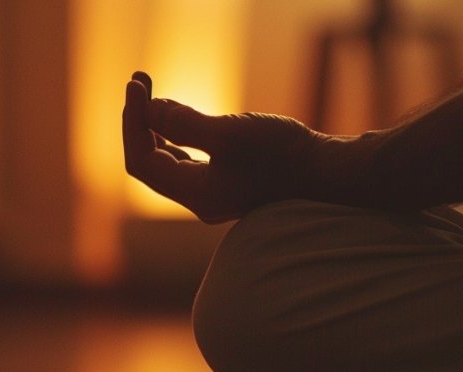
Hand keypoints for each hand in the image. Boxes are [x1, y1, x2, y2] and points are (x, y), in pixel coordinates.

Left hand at [123, 72, 332, 222]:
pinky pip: (187, 159)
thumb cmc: (283, 153)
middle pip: (150, 161)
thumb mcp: (230, 133)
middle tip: (139, 81)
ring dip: (155, 125)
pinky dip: (175, 134)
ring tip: (150, 91)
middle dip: (139, 120)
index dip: (133, 123)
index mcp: (195, 194)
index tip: (136, 86)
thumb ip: (184, 123)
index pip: (143, 161)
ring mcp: (213, 191)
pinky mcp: (228, 180)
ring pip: (168, 160)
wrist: (328, 170)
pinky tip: (176, 113)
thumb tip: (148, 110)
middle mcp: (199, 198)